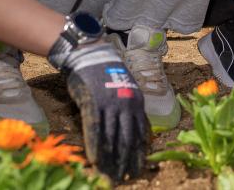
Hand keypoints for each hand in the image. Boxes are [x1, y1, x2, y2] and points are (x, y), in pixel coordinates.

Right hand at [59, 42, 149, 180]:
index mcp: (137, 104)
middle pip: (128, 139)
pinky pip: (96, 129)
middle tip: (126, 179)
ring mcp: (110, 105)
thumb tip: (137, 132)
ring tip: (110, 176)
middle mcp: (127, 106)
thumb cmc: (107, 76)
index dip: (138, 154)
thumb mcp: (126, 92)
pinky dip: (96, 146)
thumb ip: (130, 111)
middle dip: (126, 162)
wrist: (92, 56)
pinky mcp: (94, 104)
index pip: (140, 134)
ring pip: (112, 138)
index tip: (138, 169)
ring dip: (111, 159)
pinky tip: (96, 160)